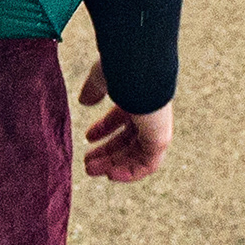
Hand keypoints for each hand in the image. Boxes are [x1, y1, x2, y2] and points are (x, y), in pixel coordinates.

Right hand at [79, 58, 173, 181]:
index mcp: (136, 98)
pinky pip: (148, 164)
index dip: (104, 129)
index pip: (122, 119)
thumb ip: (92, 91)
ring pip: (136, 154)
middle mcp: (149, 114)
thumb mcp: (100, 79)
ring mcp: (156, 127)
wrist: (138, 70)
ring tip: (92, 171)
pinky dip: (130, 172)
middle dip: (107, 153)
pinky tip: (111, 175)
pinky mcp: (160, 139)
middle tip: (88, 164)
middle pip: (128, 140)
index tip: (87, 137)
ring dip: (113, 164)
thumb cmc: (120, 68)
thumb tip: (84, 101)